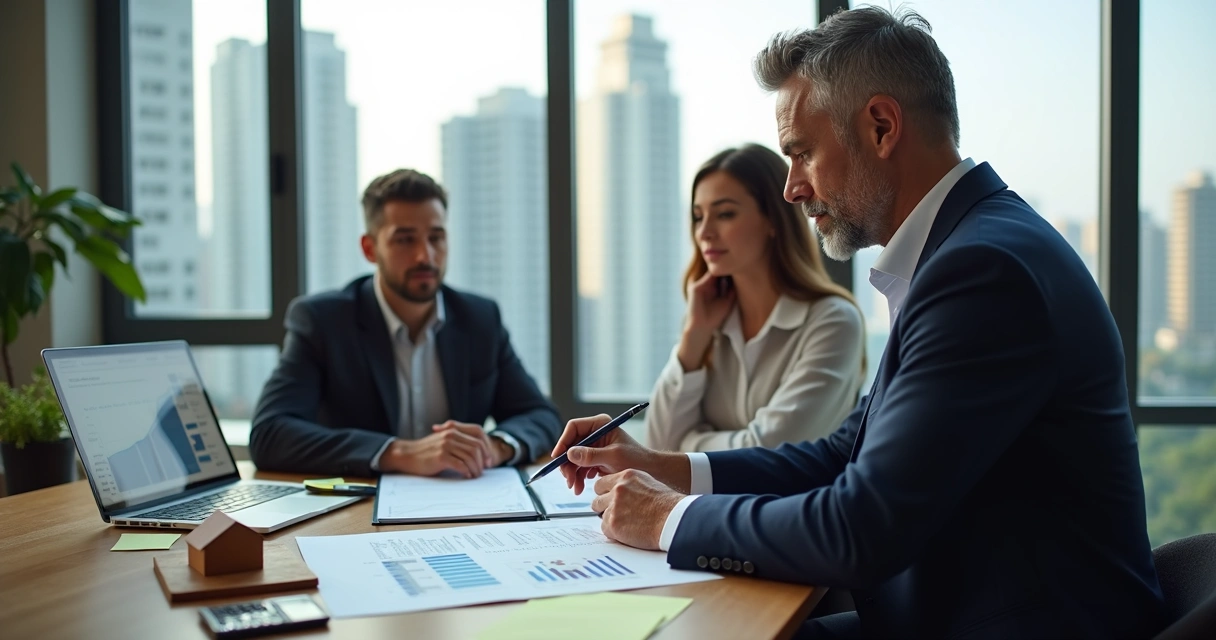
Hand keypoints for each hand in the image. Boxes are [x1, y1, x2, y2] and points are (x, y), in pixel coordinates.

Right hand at [380, 421, 494, 477]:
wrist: (407, 455)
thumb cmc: (426, 451)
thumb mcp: (443, 441)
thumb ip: (457, 442)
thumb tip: (475, 454)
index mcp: (453, 430)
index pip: (478, 438)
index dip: (486, 450)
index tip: (488, 462)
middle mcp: (451, 436)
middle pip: (476, 448)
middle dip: (482, 461)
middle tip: (482, 471)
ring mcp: (446, 445)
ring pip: (470, 457)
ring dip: (475, 468)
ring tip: (474, 475)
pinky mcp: (441, 456)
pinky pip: (460, 465)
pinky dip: (466, 471)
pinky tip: (466, 476)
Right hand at [553, 414, 690, 495]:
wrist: (650, 472)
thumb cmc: (636, 460)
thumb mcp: (613, 457)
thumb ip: (591, 456)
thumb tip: (570, 454)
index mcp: (600, 424)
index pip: (574, 428)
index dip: (563, 442)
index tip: (558, 457)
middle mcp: (595, 433)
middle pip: (571, 445)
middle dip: (567, 464)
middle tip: (567, 479)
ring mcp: (594, 446)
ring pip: (573, 458)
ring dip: (572, 474)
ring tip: (576, 488)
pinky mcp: (595, 459)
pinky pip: (580, 467)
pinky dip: (578, 478)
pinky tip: (581, 487)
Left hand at [592, 469, 684, 550]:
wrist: (674, 519)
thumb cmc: (667, 504)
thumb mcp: (647, 483)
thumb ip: (630, 485)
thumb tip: (619, 491)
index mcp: (626, 476)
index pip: (601, 484)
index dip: (605, 494)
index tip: (610, 501)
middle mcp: (618, 489)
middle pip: (597, 499)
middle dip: (605, 508)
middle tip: (618, 514)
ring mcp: (614, 506)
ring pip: (601, 514)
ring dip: (611, 520)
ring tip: (628, 523)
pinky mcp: (613, 523)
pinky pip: (605, 529)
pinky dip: (614, 532)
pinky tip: (629, 531)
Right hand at [678, 272, 734, 370]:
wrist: (702, 327)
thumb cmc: (714, 317)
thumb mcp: (727, 301)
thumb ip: (732, 291)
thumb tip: (741, 279)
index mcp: (713, 289)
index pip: (722, 277)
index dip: (731, 272)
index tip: (742, 268)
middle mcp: (706, 286)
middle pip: (717, 273)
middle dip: (727, 269)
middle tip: (739, 263)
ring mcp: (700, 286)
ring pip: (712, 273)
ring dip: (722, 269)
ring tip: (734, 265)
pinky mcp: (695, 287)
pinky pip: (707, 277)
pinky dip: (716, 274)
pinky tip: (726, 272)